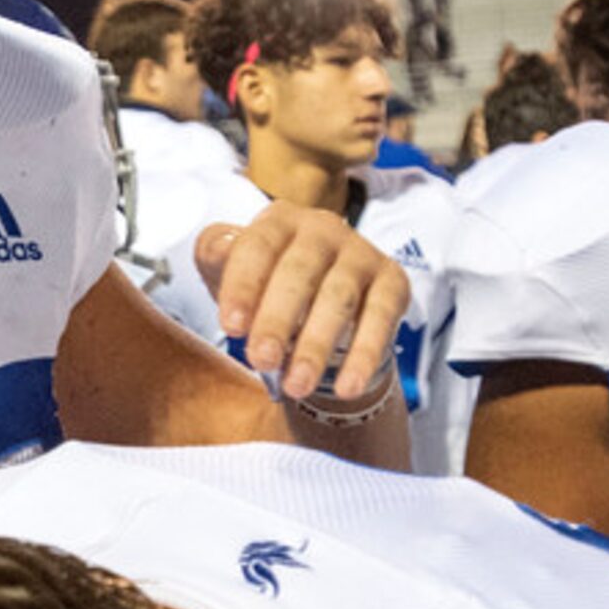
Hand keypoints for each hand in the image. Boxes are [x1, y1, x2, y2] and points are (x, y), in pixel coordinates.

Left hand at [195, 202, 408, 403]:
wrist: (317, 309)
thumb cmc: (266, 286)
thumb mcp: (229, 269)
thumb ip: (216, 256)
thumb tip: (219, 250)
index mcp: (278, 221)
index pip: (257, 248)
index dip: (243, 287)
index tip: (231, 328)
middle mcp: (322, 229)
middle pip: (299, 273)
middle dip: (278, 320)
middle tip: (262, 361)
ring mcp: (360, 253)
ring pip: (338, 298)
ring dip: (317, 345)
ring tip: (297, 385)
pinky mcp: (392, 281)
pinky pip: (381, 318)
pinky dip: (364, 355)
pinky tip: (347, 387)